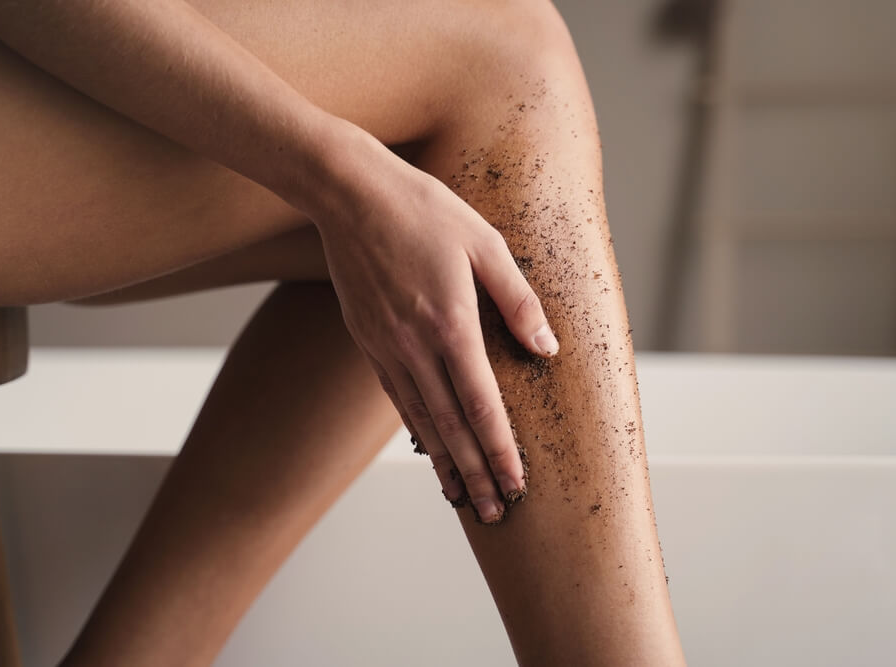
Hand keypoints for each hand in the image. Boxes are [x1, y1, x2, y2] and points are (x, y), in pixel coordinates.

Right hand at [312, 133, 558, 524]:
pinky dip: (416, 430)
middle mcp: (416, 347)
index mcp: (451, 324)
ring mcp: (387, 348)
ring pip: (421, 420)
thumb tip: (546, 349)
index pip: (482, 405)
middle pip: (451, 426)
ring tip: (463, 499)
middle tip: (494, 513)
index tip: (516, 483)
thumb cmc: (423, 210)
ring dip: (445, 464)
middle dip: (475, 474)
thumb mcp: (485, 244)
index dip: (500, 450)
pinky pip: (397, 398)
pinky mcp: (369, 341)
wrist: (350, 195)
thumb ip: (517, 301)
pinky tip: (428, 449)